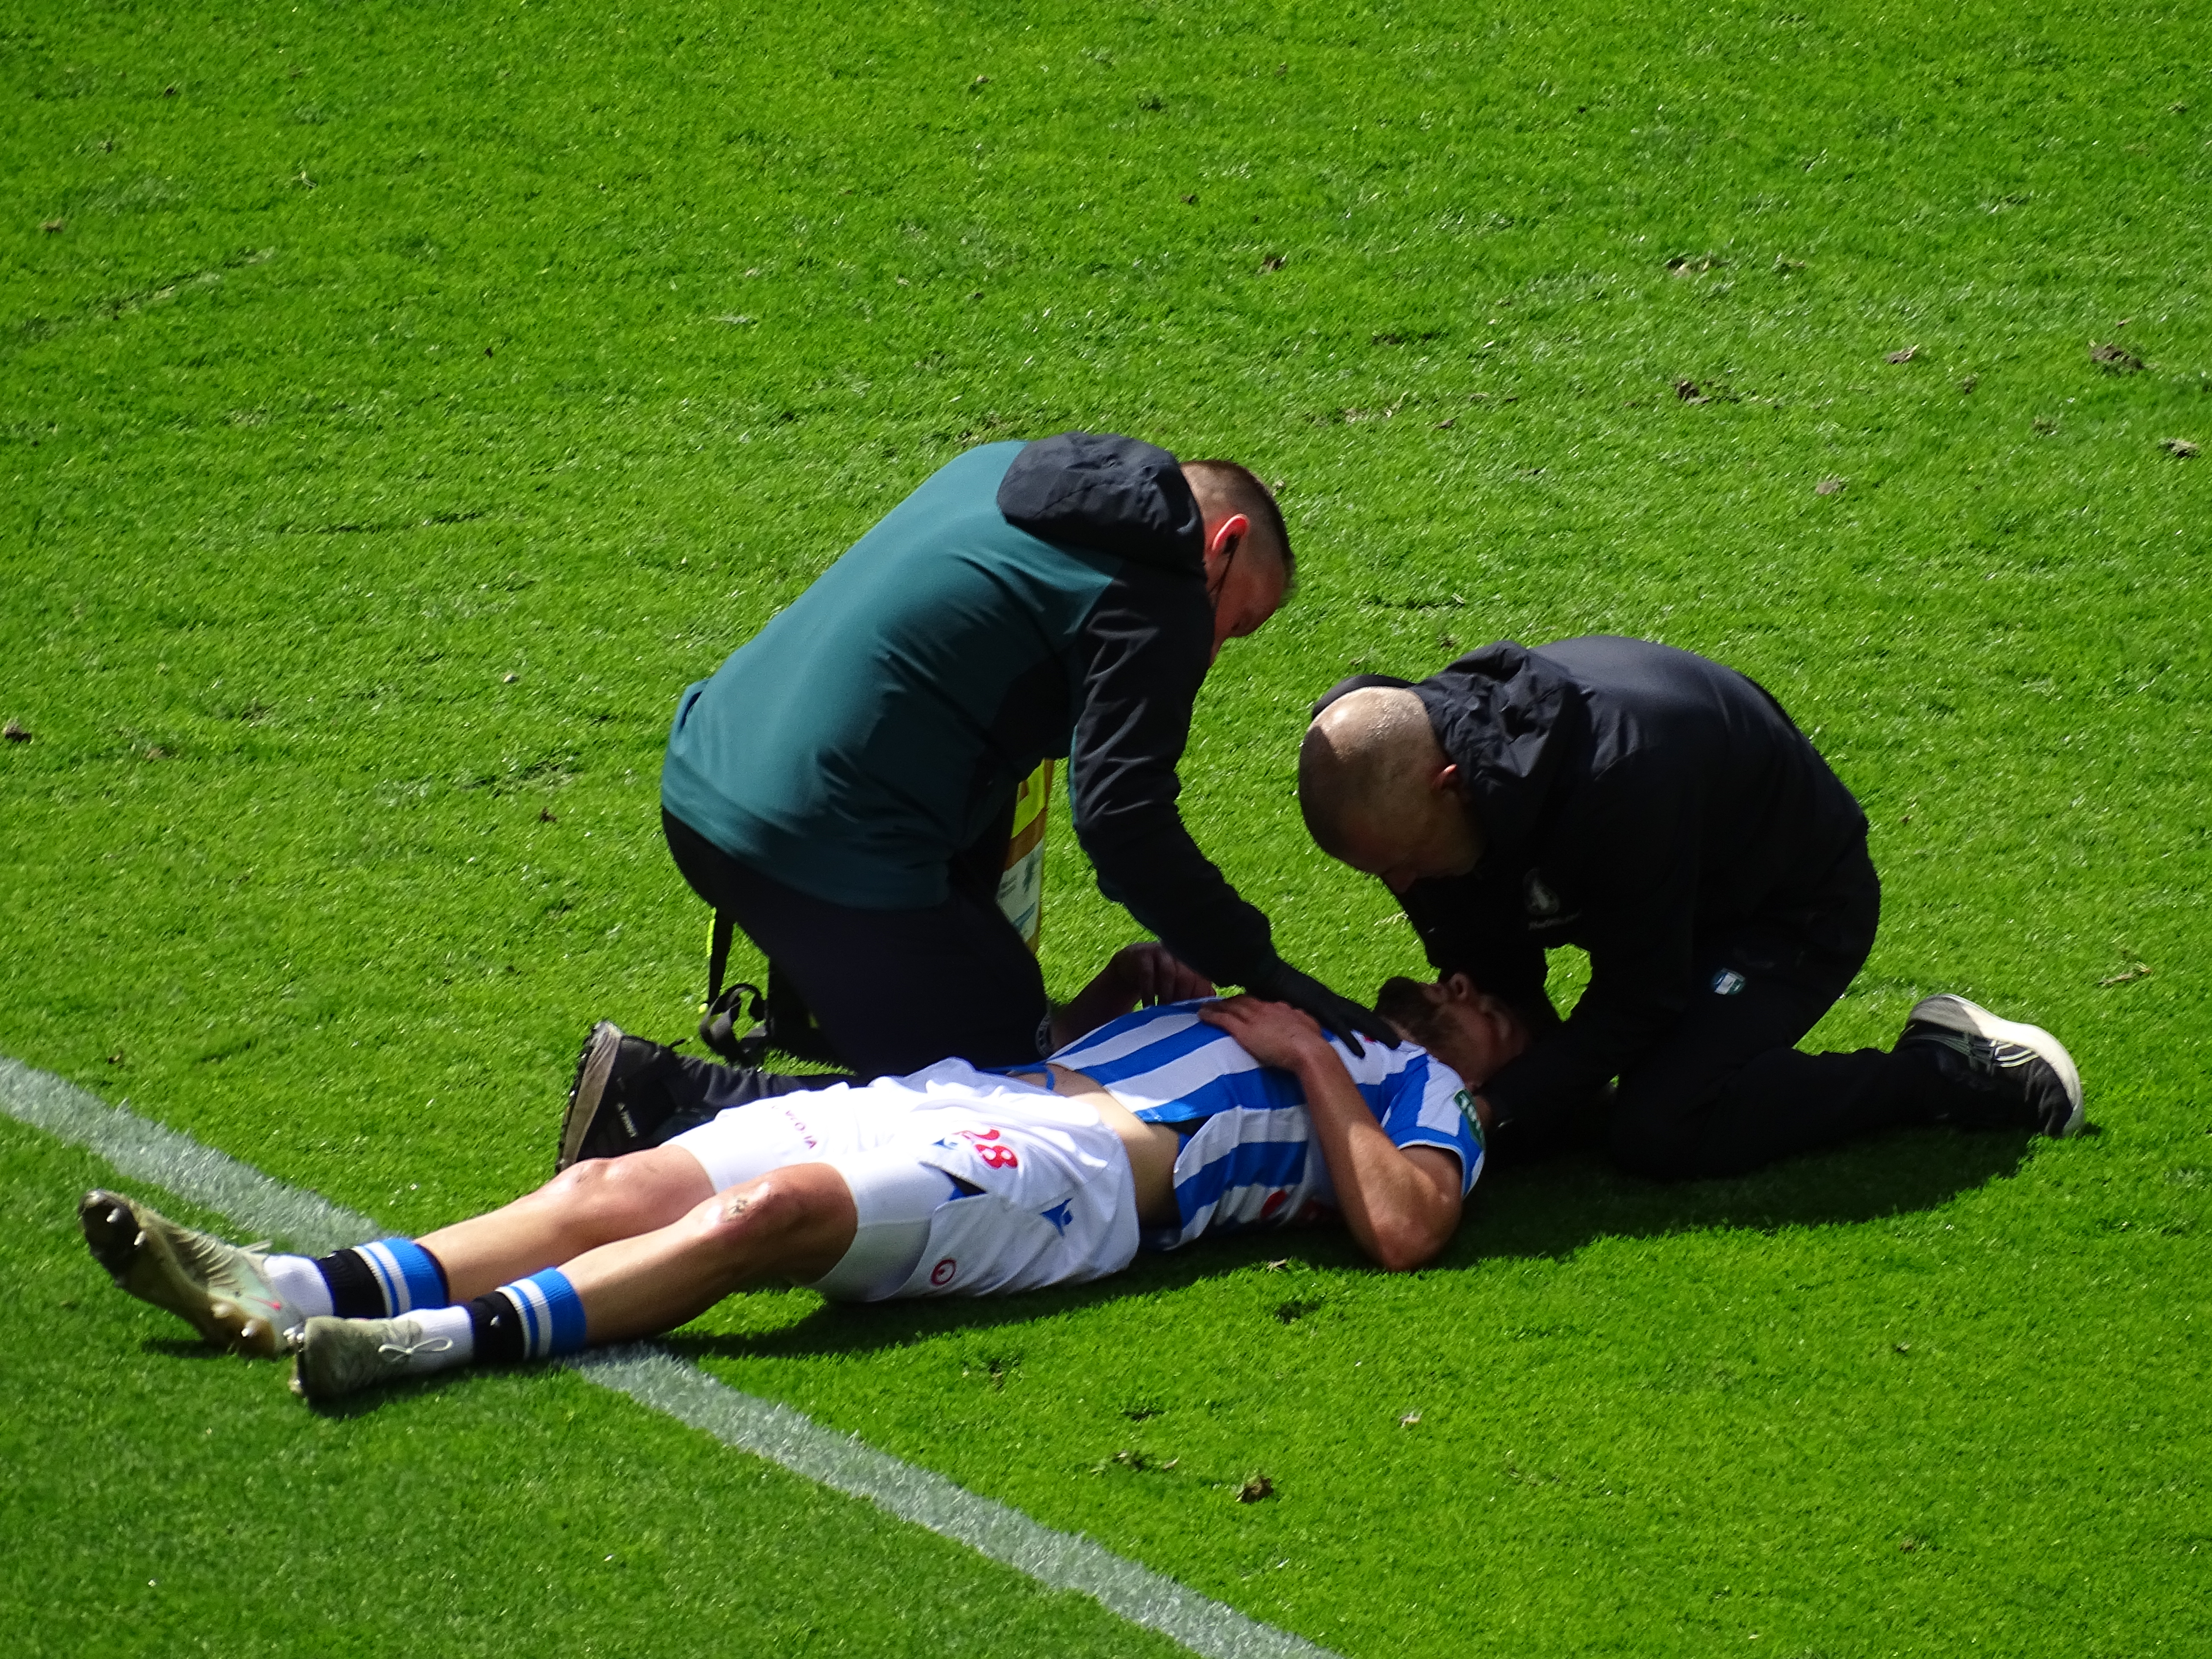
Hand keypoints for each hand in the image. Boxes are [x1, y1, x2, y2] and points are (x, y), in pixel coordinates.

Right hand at [1109, 942, 1214, 1007]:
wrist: (1128, 966)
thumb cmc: (1159, 981)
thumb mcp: (1177, 986)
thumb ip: (1195, 993)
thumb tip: (1216, 1011)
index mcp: (1191, 961)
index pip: (1201, 979)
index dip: (1199, 998)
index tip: (1195, 1015)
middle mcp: (1178, 954)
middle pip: (1188, 976)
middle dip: (1183, 998)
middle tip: (1179, 1018)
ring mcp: (1160, 952)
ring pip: (1169, 973)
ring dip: (1167, 995)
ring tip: (1164, 1013)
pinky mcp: (1142, 955)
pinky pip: (1147, 974)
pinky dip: (1149, 992)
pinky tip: (1148, 1007)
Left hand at [1197, 995, 1334, 1070]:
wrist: (1309, 1050)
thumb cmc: (1312, 1042)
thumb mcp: (1308, 1024)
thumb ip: (1300, 1019)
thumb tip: (1299, 1016)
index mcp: (1279, 1008)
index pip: (1259, 1001)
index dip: (1247, 1002)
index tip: (1241, 1003)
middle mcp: (1264, 1008)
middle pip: (1242, 1000)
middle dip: (1229, 1001)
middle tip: (1218, 1002)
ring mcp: (1253, 1018)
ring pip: (1230, 1006)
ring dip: (1216, 1005)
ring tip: (1205, 1005)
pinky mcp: (1244, 1030)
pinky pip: (1223, 1019)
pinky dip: (1211, 1015)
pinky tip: (1202, 1014)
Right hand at [1248, 960, 1400, 1056]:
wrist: (1262, 970)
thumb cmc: (1268, 985)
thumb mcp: (1286, 1002)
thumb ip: (1292, 1012)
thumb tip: (1292, 1022)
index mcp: (1322, 998)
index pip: (1349, 1011)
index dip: (1364, 1020)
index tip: (1377, 1030)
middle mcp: (1329, 998)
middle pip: (1360, 1014)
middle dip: (1378, 1026)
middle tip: (1396, 1040)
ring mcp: (1326, 1001)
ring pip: (1357, 1019)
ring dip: (1376, 1030)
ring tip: (1393, 1043)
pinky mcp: (1318, 1007)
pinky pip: (1338, 1027)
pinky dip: (1351, 1040)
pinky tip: (1361, 1052)